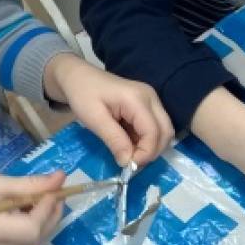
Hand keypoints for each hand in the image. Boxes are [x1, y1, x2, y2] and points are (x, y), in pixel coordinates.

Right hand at [0, 171, 65, 244]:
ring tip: (40, 202)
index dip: (48, 209)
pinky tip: (25, 216)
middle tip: (53, 193)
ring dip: (42, 226)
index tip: (54, 188)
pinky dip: (29, 234)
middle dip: (50, 217)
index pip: (31, 229)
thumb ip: (28, 185)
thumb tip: (61, 179)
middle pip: (35, 242)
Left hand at [44, 53, 173, 166]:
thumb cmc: (83, 94)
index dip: (145, 153)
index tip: (128, 167)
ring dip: (150, 147)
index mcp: (137, 99)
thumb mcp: (94, 119)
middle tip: (131, 164)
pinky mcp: (147, 105)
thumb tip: (129, 162)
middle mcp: (150, 98)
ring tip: (129, 156)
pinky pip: (154, 128)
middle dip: (152, 152)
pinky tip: (129, 145)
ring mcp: (151, 100)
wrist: (78, 77)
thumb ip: (114, 140)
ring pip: (163, 131)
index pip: (153, 132)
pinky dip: (145, 141)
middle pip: (166, 132)